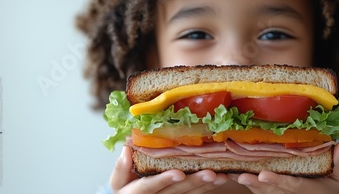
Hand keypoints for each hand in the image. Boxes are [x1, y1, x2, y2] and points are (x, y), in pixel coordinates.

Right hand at [110, 146, 227, 193]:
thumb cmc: (126, 186)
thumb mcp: (118, 180)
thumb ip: (122, 167)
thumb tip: (126, 150)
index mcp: (136, 193)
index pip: (150, 186)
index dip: (165, 180)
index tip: (179, 173)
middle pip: (175, 192)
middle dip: (193, 182)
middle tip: (210, 173)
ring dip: (205, 185)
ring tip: (220, 176)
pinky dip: (207, 187)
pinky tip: (219, 179)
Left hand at [229, 142, 338, 193]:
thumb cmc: (332, 189)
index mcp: (305, 190)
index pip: (290, 185)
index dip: (276, 181)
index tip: (264, 175)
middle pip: (271, 190)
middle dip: (256, 183)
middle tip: (242, 176)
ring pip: (261, 190)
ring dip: (248, 183)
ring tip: (235, 174)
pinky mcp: (272, 191)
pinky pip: (258, 189)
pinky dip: (247, 182)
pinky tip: (233, 172)